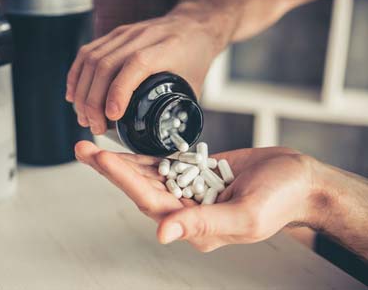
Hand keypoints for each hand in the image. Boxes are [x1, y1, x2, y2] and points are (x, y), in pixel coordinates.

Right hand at [66, 4, 222, 134]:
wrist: (193, 25)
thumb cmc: (195, 56)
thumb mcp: (196, 85)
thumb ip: (179, 111)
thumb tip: (165, 142)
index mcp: (165, 48)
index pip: (135, 65)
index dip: (119, 91)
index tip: (111, 117)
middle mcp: (141, 37)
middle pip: (105, 65)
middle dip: (93, 101)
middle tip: (94, 126)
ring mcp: (124, 34)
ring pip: (92, 60)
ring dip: (82, 92)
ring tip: (83, 117)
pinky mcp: (113, 35)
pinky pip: (87, 53)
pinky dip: (76, 76)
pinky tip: (74, 95)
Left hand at [75, 141, 315, 251]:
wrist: (298, 180)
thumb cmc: (280, 200)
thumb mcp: (246, 215)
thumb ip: (205, 224)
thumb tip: (162, 234)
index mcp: (194, 225)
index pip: (148, 200)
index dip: (122, 178)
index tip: (99, 158)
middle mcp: (186, 210)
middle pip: (139, 187)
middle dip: (110, 167)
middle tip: (83, 147)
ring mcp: (189, 192)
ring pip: (147, 176)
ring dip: (120, 161)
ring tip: (94, 145)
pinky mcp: (195, 175)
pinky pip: (164, 166)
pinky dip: (144, 158)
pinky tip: (124, 149)